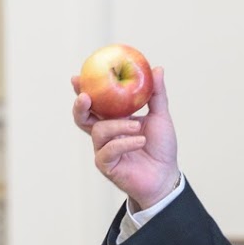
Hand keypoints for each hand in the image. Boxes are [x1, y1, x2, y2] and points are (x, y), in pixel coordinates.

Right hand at [71, 66, 179, 209]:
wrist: (166, 175)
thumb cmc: (161, 148)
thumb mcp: (161, 117)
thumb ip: (157, 94)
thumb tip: (157, 69)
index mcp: (114, 119)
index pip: (95, 103)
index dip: (83, 90)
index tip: (77, 76)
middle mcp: (106, 134)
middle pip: (82, 118)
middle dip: (80, 106)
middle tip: (85, 97)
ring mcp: (104, 150)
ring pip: (99, 131)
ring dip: (119, 126)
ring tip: (139, 128)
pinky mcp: (106, 165)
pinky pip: (108, 150)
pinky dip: (125, 143)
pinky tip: (140, 142)